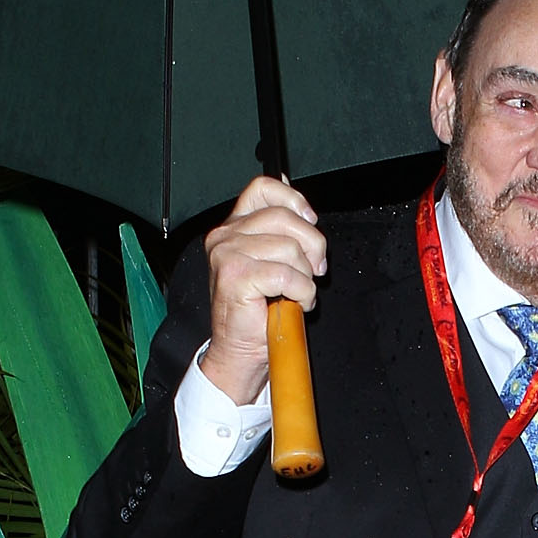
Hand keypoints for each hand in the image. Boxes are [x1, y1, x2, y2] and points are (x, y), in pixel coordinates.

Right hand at [199, 176, 326, 406]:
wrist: (240, 350)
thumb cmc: (258, 311)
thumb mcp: (273, 261)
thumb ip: (282, 233)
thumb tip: (303, 210)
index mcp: (233, 227)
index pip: (263, 188)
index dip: (293, 200)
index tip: (309, 220)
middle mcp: (225, 236)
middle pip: (285, 218)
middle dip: (312, 246)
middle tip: (312, 271)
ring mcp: (227, 254)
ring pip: (290, 248)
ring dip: (305, 277)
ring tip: (297, 293)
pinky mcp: (236, 275)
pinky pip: (288, 275)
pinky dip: (302, 292)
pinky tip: (295, 303)